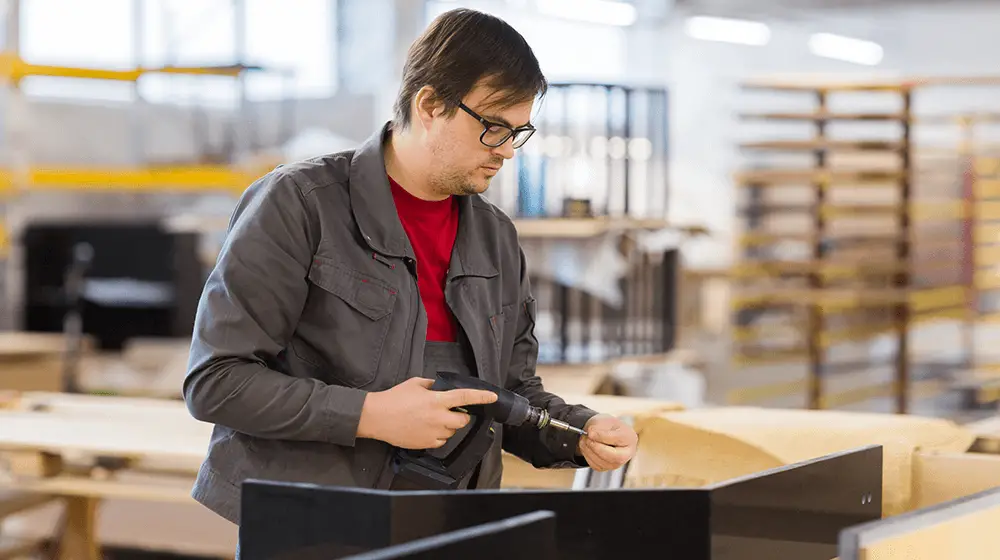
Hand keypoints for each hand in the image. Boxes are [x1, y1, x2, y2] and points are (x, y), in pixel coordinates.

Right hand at [357, 377, 497, 448]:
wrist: (377, 417)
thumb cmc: (395, 398)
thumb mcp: (415, 383)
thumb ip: (433, 385)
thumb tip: (443, 388)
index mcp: (437, 400)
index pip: (465, 397)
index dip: (481, 397)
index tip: (492, 397)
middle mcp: (438, 417)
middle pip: (463, 420)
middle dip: (461, 415)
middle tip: (451, 411)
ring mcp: (433, 432)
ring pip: (452, 431)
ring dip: (448, 426)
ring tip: (432, 420)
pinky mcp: (427, 444)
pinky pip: (442, 441)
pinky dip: (439, 435)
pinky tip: (426, 429)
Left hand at [576, 414, 637, 471]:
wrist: (602, 432)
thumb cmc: (606, 425)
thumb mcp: (603, 421)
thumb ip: (598, 427)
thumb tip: (591, 435)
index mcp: (630, 437)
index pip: (618, 439)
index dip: (602, 437)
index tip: (590, 433)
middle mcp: (627, 452)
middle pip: (615, 457)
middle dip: (598, 448)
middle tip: (587, 439)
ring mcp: (618, 462)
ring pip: (604, 463)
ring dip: (590, 451)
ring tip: (584, 440)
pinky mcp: (607, 467)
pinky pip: (596, 466)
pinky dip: (588, 456)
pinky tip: (586, 447)